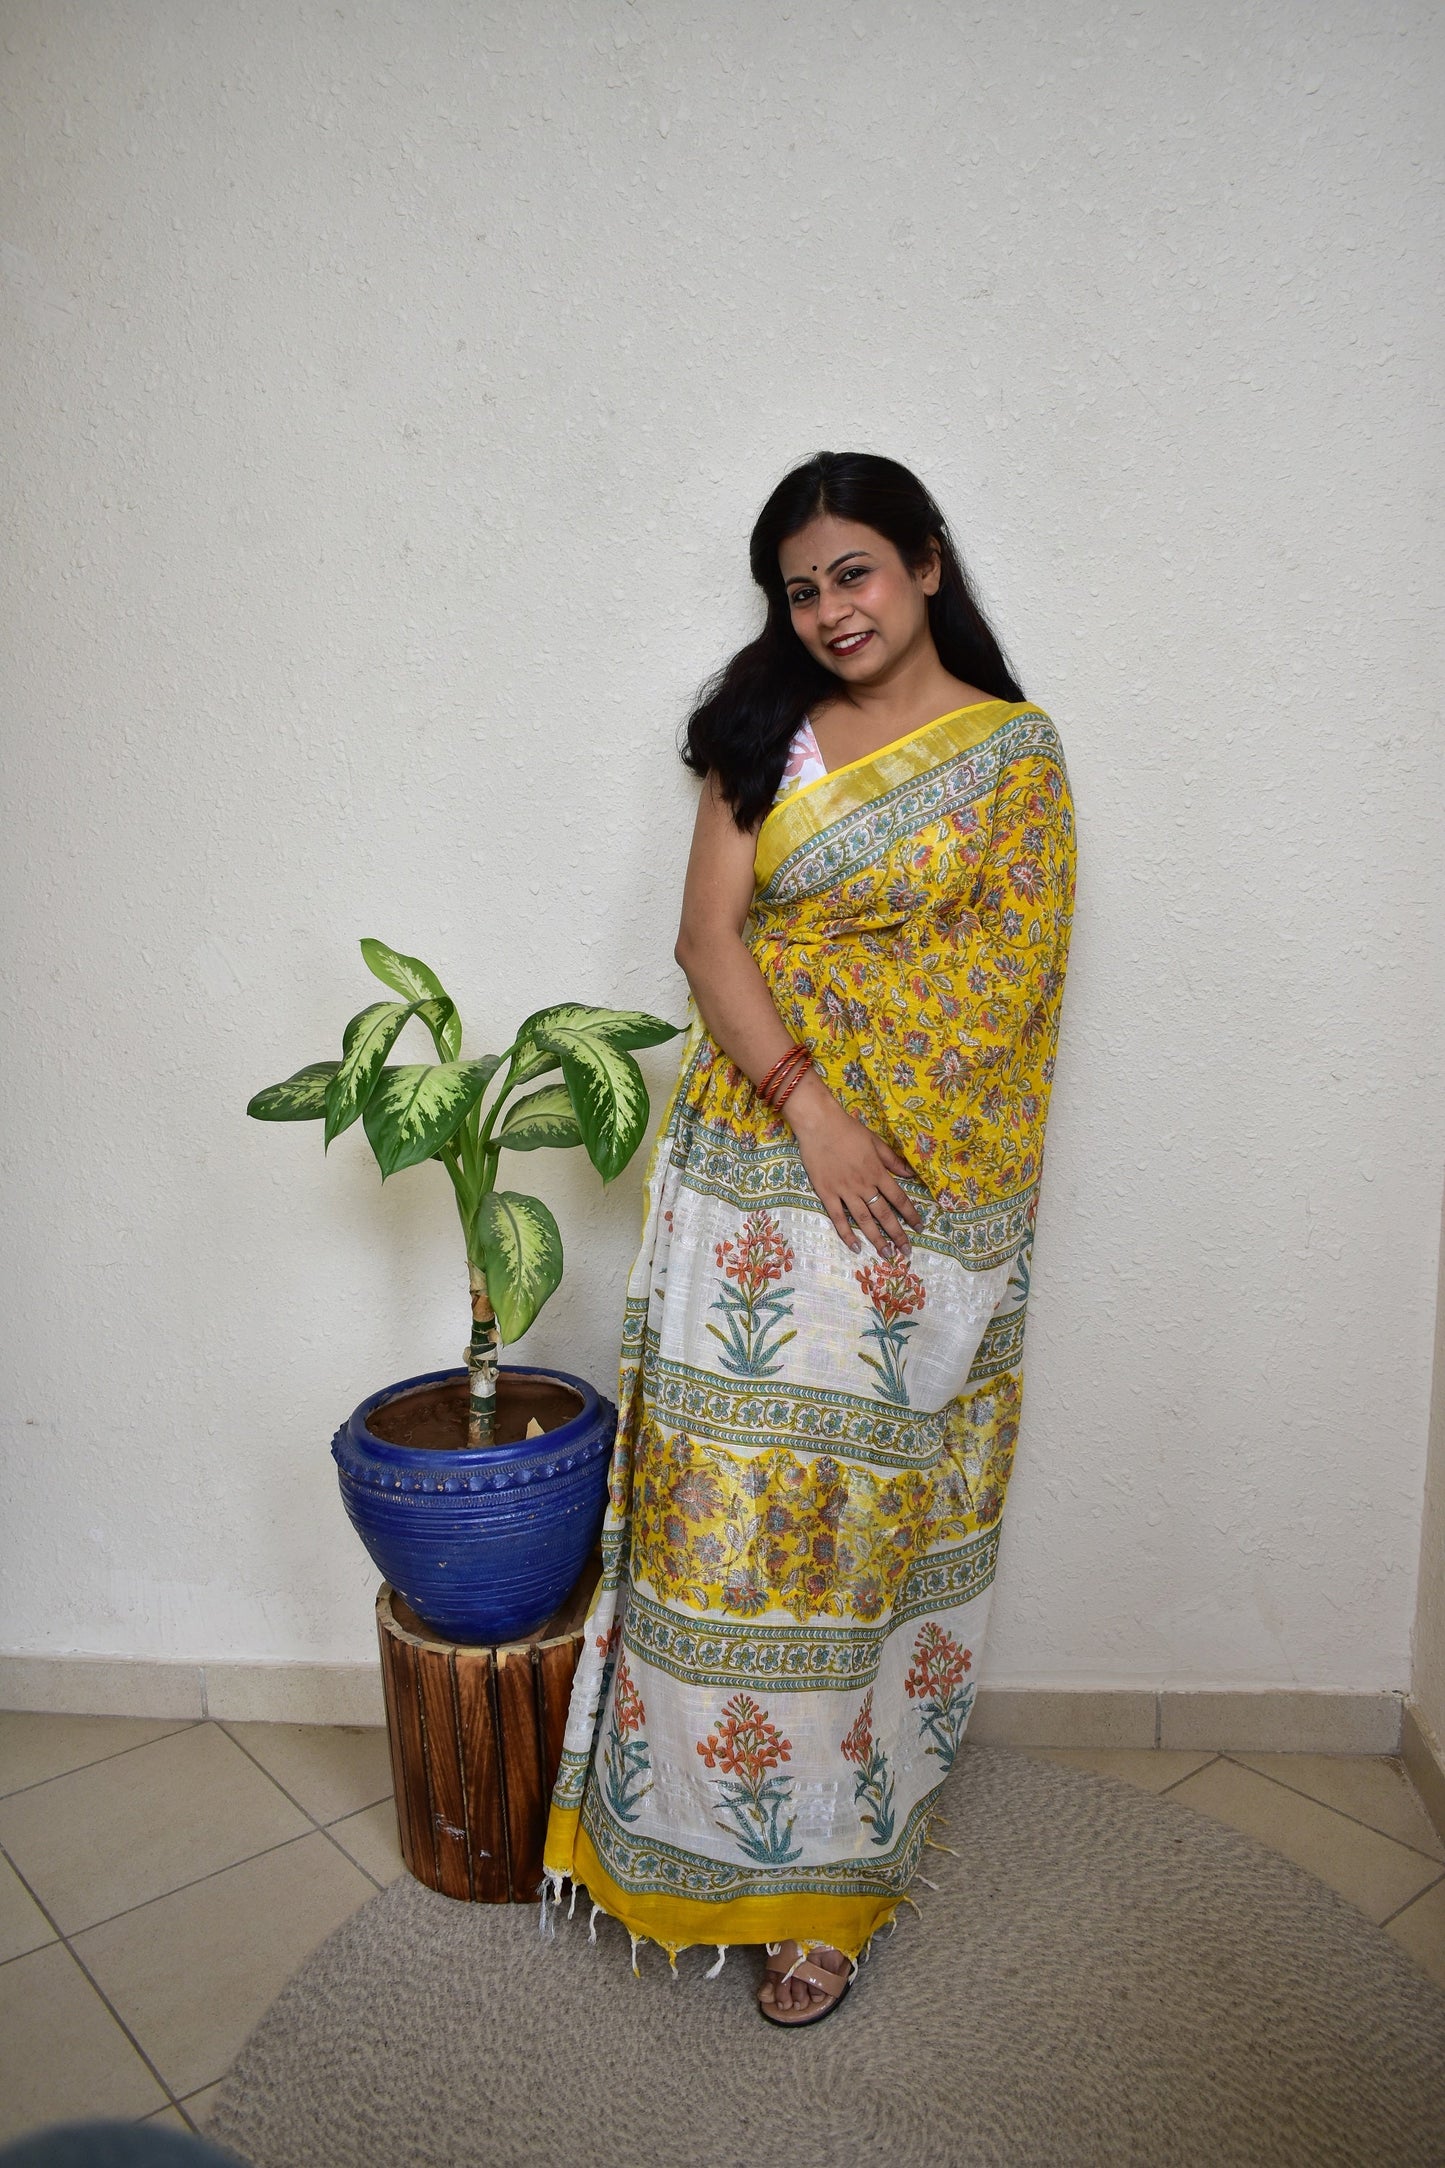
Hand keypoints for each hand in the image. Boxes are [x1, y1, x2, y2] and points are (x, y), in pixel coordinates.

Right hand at [783, 1072, 925, 1256]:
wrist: (819, 1124)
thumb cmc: (848, 1130)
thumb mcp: (875, 1142)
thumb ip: (892, 1160)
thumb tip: (911, 1174)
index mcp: (877, 1172)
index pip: (899, 1198)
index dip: (910, 1214)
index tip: (920, 1228)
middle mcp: (863, 1185)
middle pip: (884, 1214)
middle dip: (897, 1234)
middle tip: (906, 1252)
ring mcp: (844, 1191)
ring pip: (863, 1220)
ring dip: (877, 1239)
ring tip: (886, 1254)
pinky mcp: (826, 1193)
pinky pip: (838, 1218)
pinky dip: (847, 1234)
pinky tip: (856, 1247)